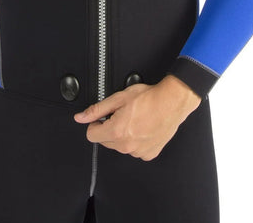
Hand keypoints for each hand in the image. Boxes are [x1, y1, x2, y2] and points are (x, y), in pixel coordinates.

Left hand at [73, 75, 200, 160]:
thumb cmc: (149, 98)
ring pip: (120, 146)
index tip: (102, 117)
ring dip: (122, 135)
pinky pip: (134, 150)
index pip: (91, 135)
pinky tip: (142, 128)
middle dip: (109, 128)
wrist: (171, 102)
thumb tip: (80, 117)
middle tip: (121, 115)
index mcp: (116, 131)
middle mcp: (126, 146)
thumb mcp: (118, 98)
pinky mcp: (148, 154)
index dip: (95, 123)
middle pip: (105, 141)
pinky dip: (135, 141)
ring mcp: (138, 152)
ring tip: (135, 120)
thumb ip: (97, 109)